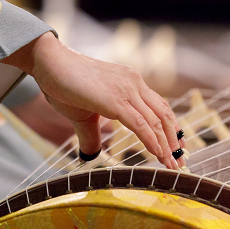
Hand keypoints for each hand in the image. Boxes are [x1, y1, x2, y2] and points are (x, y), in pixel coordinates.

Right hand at [4, 33, 184, 169]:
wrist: (49, 63)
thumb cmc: (62, 83)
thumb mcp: (82, 114)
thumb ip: (92, 133)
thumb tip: (92, 153)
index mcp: (129, 81)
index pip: (158, 105)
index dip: (170, 127)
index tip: (176, 145)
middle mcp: (133, 82)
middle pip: (164, 113)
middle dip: (174, 138)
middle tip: (180, 158)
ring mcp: (127, 89)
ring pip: (156, 121)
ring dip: (166, 145)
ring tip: (172, 164)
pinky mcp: (116, 100)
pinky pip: (141, 124)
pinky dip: (153, 142)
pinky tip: (158, 155)